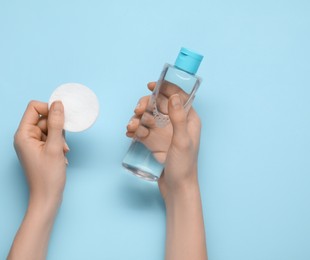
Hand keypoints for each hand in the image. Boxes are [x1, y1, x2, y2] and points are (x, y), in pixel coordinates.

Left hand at [14, 100, 68, 204]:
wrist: (47, 198)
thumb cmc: (48, 177)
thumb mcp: (55, 147)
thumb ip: (56, 124)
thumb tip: (58, 103)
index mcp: (23, 134)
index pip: (34, 107)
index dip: (48, 109)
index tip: (61, 119)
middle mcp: (25, 137)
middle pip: (43, 118)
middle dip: (56, 128)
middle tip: (62, 144)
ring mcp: (31, 144)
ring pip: (49, 128)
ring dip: (59, 138)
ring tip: (62, 152)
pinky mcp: (38, 150)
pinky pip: (50, 138)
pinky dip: (58, 144)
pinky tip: (61, 156)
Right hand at [126, 82, 200, 199]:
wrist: (176, 188)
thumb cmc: (185, 165)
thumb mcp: (182, 141)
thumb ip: (178, 118)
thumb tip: (174, 96)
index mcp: (188, 119)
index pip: (177, 96)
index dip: (165, 88)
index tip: (151, 86)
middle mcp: (175, 123)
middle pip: (158, 104)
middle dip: (146, 105)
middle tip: (138, 110)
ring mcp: (163, 132)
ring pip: (147, 116)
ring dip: (137, 118)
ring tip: (132, 127)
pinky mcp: (153, 141)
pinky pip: (141, 129)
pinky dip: (134, 129)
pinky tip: (130, 134)